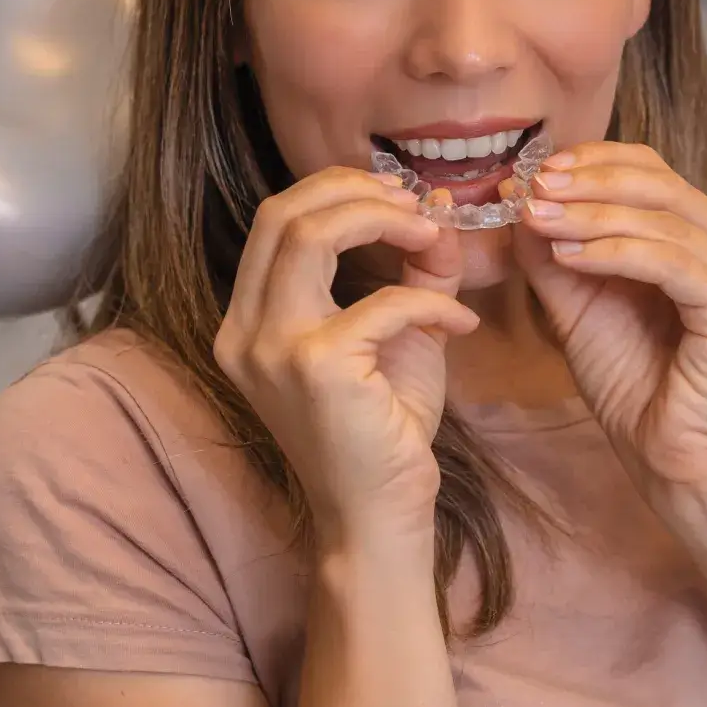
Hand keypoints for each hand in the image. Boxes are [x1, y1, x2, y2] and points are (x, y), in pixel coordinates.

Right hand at [215, 168, 474, 544]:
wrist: (378, 515)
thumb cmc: (382, 433)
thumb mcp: (397, 338)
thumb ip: (413, 274)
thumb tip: (438, 214)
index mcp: (249, 321)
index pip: (275, 221)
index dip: (337, 191)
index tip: (397, 197)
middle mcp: (245, 332)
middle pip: (283, 213)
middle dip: (356, 191)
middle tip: (415, 203)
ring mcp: (272, 349)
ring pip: (312, 235)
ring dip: (383, 220)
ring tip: (434, 234)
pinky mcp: (316, 368)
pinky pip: (385, 302)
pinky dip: (433, 302)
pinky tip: (462, 322)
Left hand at [512, 142, 706, 500]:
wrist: (668, 459)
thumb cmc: (634, 385)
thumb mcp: (579, 306)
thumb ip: (555, 254)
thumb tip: (522, 199)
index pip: (656, 172)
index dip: (597, 162)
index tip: (538, 171)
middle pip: (663, 184)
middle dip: (590, 182)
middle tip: (535, 188)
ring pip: (664, 220)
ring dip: (592, 215)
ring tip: (539, 219)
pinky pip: (672, 263)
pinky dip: (616, 252)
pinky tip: (570, 256)